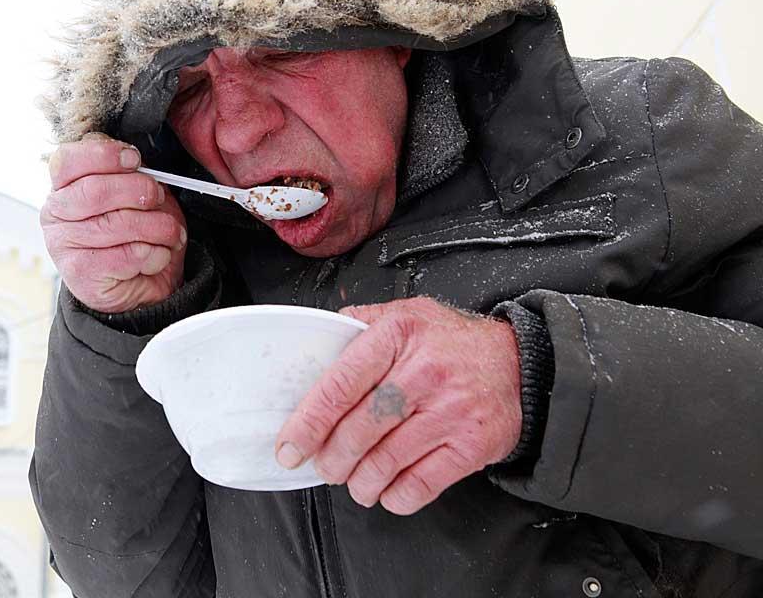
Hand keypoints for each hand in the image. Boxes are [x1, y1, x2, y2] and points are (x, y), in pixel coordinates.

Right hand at [41, 132, 186, 313]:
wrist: (141, 283)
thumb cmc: (136, 232)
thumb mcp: (136, 193)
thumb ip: (130, 173)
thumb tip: (139, 164)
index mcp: (63, 185)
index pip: (69, 160)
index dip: (105, 155)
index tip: (134, 159)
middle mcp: (55, 213)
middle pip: (97, 190)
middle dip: (140, 190)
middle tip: (158, 198)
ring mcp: (64, 244)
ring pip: (120, 224)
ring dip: (158, 227)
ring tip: (169, 232)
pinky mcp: (82, 273)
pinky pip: (130, 255)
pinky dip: (156, 254)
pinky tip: (155, 256)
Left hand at [274, 297, 522, 513]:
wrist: (521, 364)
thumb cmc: (452, 343)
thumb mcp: (407, 314)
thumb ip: (361, 324)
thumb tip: (316, 344)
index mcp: (397, 335)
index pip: (339, 386)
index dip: (308, 423)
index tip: (290, 446)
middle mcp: (423, 372)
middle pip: (358, 430)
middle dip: (332, 459)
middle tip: (325, 466)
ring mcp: (450, 411)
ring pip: (385, 462)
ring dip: (360, 482)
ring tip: (354, 481)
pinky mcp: (471, 445)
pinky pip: (421, 485)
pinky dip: (396, 496)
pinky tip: (388, 490)